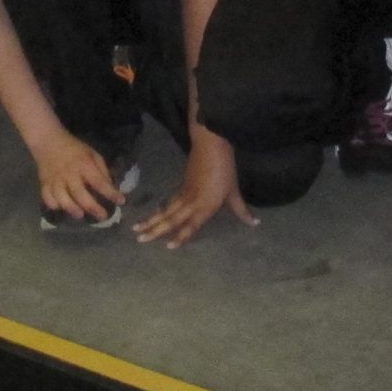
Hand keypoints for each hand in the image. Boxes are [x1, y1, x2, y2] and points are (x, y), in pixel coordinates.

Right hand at [35, 128, 126, 223]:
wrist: (49, 141)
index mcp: (84, 165)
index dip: (111, 193)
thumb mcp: (92, 154)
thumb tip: (110, 187)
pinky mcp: (44, 184)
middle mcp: (70, 174)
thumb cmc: (75, 149)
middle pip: (80, 194)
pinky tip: (62, 207)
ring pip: (62, 199)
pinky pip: (48, 198)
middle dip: (93, 207)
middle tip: (103, 217)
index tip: (121, 201)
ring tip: (81, 215)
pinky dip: (55, 205)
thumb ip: (101, 170)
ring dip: (72, 209)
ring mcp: (55, 180)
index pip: (99, 182)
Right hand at [133, 125, 257, 247]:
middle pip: (171, 218)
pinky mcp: (182, 184)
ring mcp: (184, 193)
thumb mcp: (234, 191)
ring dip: (151, 220)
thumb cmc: (225, 168)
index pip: (191, 225)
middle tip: (139, 239)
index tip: (168, 247)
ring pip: (165, 210)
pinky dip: (160, 210)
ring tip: (136, 228)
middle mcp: (191, 202)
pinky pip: (169, 202)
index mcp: (205, 206)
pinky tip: (154, 215)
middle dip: (155, 230)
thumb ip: (241, 210)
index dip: (181, 237)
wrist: (210, 143)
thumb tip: (255, 224)